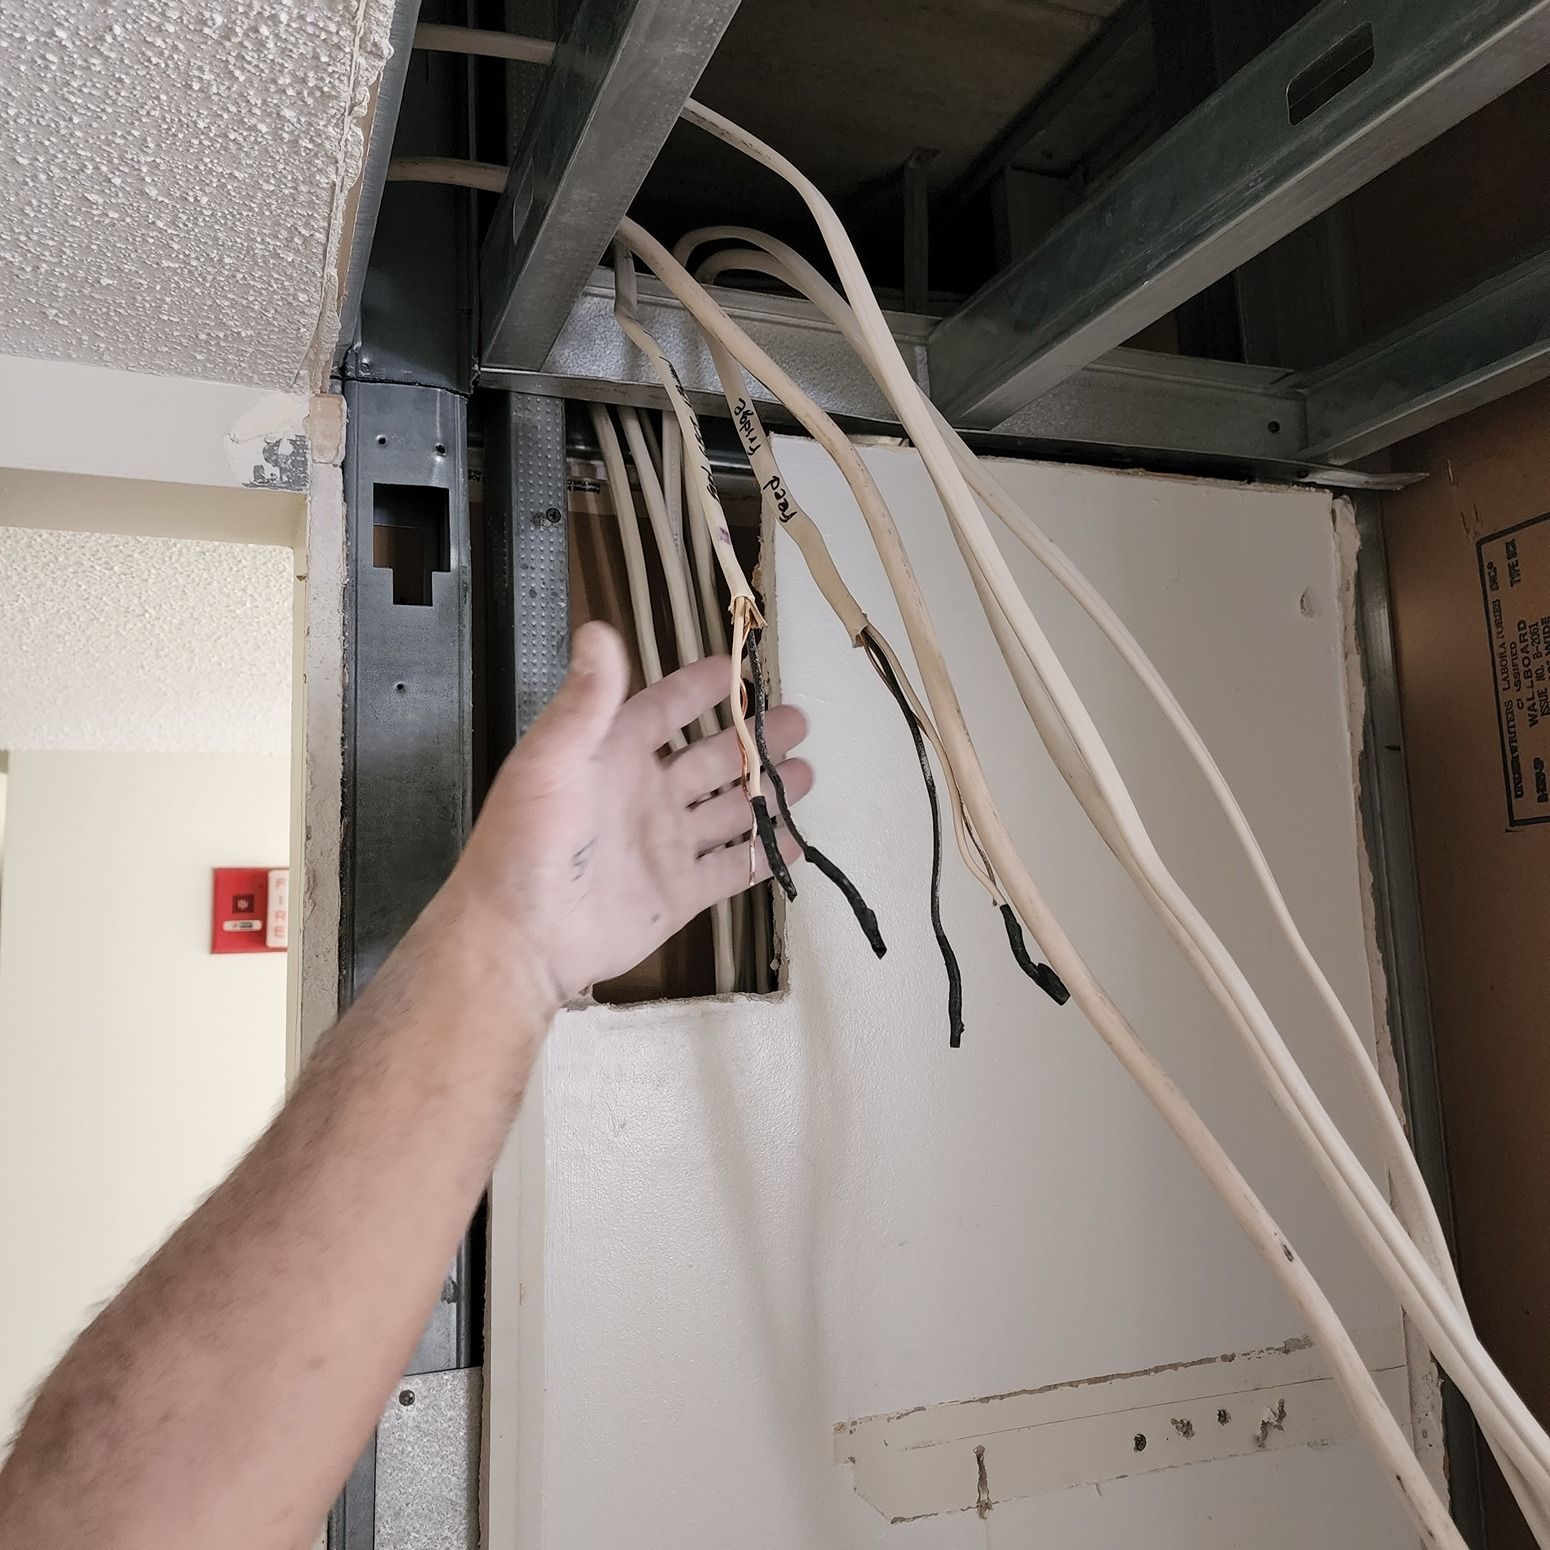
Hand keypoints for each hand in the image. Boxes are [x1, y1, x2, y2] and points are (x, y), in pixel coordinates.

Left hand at [448, 622, 811, 1006]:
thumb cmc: (527, 841)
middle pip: (711, 758)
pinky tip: (796, 844)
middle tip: (799, 722)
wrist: (522, 935)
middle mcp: (644, 794)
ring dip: (767, 792)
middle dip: (755, 740)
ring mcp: (664, 845)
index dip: (701, 688)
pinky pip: (730, 870)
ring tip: (808, 775)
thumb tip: (598, 631)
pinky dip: (763, 857)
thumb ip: (587, 700)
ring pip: (728, 810)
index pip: (666, 709)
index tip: (741, 669)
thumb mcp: (552, 759)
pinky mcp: (677, 893)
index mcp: (614, 755)